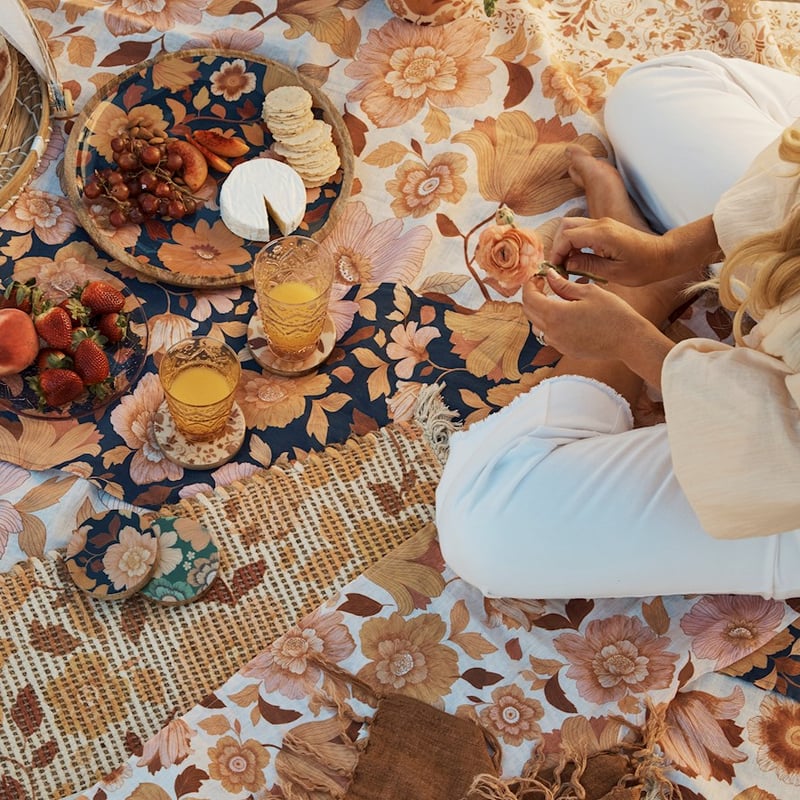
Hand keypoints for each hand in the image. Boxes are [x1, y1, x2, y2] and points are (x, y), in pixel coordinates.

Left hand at [522, 270, 650, 362]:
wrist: (629, 340)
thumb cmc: (613, 313)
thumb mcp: (588, 292)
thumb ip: (564, 285)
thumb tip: (549, 275)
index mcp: (555, 314)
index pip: (529, 298)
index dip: (530, 285)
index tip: (538, 277)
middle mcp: (552, 332)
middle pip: (529, 312)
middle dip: (532, 297)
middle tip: (544, 286)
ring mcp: (558, 344)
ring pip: (538, 326)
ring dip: (540, 312)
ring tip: (555, 300)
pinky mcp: (566, 351)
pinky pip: (550, 336)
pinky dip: (551, 324)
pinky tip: (566, 316)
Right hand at [549, 216, 670, 285]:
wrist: (664, 256)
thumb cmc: (644, 267)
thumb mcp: (614, 273)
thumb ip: (587, 266)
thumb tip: (567, 264)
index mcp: (602, 234)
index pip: (566, 236)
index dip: (557, 253)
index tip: (557, 269)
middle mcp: (600, 224)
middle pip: (565, 225)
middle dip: (558, 246)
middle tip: (561, 267)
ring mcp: (603, 224)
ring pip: (572, 226)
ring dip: (566, 244)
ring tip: (569, 265)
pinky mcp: (606, 228)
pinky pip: (582, 230)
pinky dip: (575, 243)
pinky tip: (580, 260)